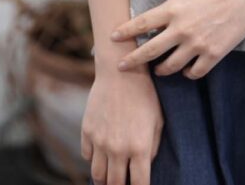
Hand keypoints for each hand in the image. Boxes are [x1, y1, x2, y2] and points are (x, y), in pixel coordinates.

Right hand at [81, 70, 162, 184]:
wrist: (120, 71)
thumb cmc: (144, 94)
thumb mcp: (158, 120)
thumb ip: (153, 147)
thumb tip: (145, 165)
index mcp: (139, 147)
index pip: (138, 184)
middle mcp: (117, 149)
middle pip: (114, 184)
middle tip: (123, 182)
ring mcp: (100, 141)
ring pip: (97, 175)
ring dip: (104, 179)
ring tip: (110, 177)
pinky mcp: (87, 131)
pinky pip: (86, 155)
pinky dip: (93, 158)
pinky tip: (100, 154)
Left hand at [110, 0, 244, 78]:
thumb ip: (174, 2)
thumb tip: (162, 11)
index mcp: (174, 8)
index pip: (142, 23)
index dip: (125, 31)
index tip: (113, 37)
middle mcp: (181, 29)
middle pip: (149, 50)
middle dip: (132, 60)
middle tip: (121, 65)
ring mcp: (197, 44)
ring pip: (170, 66)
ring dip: (160, 69)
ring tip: (158, 69)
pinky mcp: (212, 54)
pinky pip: (193, 72)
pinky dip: (188, 73)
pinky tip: (186, 70)